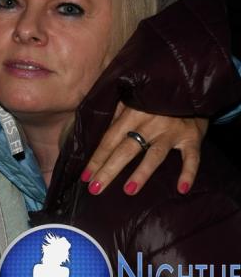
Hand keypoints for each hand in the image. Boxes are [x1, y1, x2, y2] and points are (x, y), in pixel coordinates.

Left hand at [81, 103, 207, 195]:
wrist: (189, 86)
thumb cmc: (156, 96)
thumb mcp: (134, 98)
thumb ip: (118, 114)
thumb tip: (102, 131)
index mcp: (132, 113)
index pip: (110, 139)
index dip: (97, 158)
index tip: (85, 176)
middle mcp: (150, 123)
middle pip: (126, 150)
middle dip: (109, 170)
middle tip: (95, 189)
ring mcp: (172, 131)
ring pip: (155, 155)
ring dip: (141, 173)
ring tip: (128, 190)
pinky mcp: (192, 137)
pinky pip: (191, 158)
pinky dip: (188, 173)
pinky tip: (182, 189)